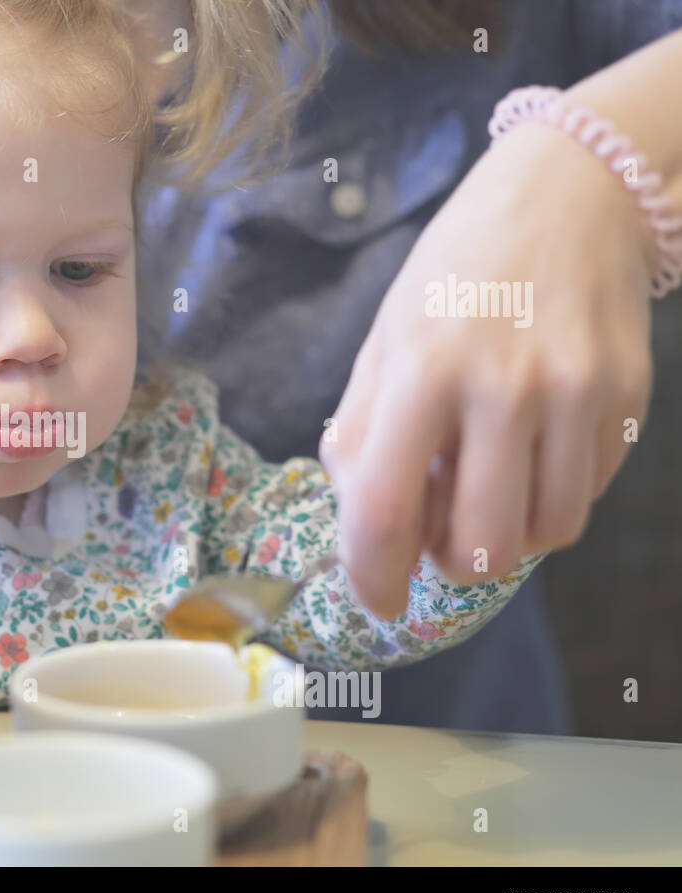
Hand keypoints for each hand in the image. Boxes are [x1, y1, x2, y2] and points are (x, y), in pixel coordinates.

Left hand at [320, 122, 655, 619]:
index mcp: (422, 368)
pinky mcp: (629, 396)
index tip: (378, 601)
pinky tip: (532, 448)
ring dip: (508, 535)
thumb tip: (361, 526)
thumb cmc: (458, 270)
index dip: (374, 577)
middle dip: (451, 560)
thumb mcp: (385, 337)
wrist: (571, 193)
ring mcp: (577, 393)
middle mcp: (504, 385)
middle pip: (480, 546)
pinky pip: (588, 494)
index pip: (386, 510)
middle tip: (439, 529)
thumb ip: (362, 432)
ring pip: (546, 536)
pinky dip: (551, 494)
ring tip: (488, 486)